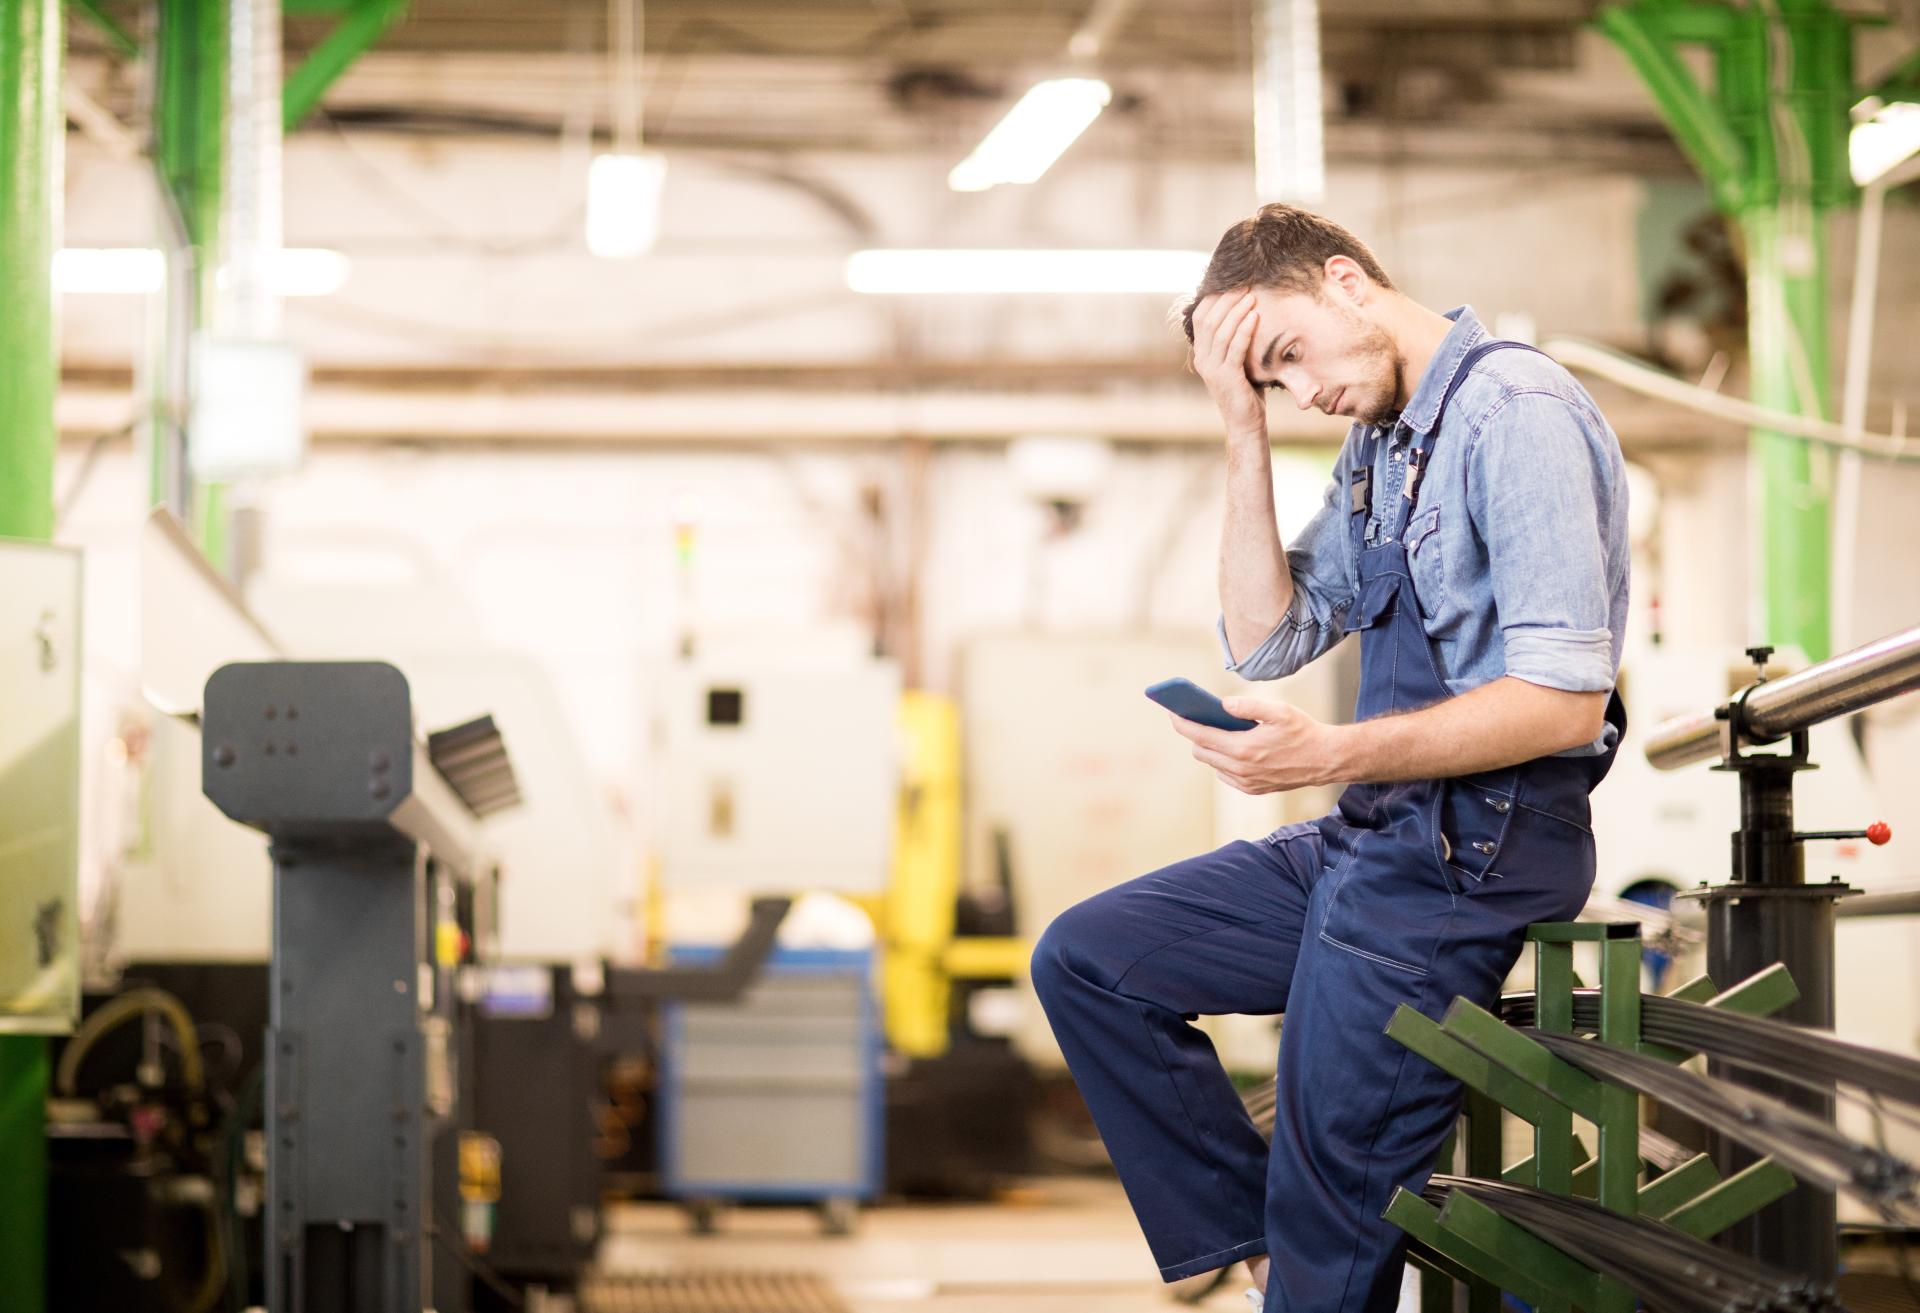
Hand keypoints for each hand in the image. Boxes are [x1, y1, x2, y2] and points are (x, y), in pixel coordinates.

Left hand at [1164, 695, 1343, 793]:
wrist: (1326, 760)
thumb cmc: (1303, 732)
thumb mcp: (1278, 711)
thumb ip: (1247, 706)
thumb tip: (1221, 704)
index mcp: (1244, 748)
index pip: (1199, 736)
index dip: (1182, 723)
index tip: (1173, 712)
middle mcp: (1241, 769)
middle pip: (1201, 752)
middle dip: (1195, 734)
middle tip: (1196, 717)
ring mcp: (1246, 782)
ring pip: (1213, 764)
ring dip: (1210, 748)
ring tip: (1215, 729)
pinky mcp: (1253, 789)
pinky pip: (1226, 775)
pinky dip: (1224, 761)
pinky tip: (1233, 747)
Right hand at [1191, 289, 1266, 437]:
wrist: (1245, 423)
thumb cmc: (1246, 391)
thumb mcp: (1237, 362)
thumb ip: (1234, 342)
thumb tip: (1247, 311)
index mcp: (1201, 354)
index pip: (1200, 317)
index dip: (1214, 298)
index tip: (1233, 283)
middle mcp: (1202, 360)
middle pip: (1209, 320)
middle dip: (1227, 300)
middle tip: (1245, 285)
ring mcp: (1212, 369)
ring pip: (1220, 331)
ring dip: (1237, 311)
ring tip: (1252, 296)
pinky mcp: (1226, 377)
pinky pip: (1234, 347)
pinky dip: (1245, 329)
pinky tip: (1255, 316)